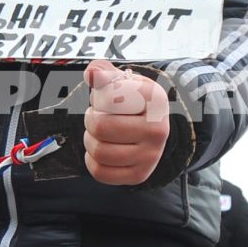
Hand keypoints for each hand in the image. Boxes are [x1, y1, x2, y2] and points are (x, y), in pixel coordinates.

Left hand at [82, 60, 169, 184]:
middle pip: (100, 127)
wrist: (152, 125)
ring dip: (89, 140)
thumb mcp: (122, 81)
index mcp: (155, 100)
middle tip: (96, 116)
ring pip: (99, 151)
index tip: (107, 97)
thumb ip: (103, 71)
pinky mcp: (140, 175)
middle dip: (90, 119)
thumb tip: (93, 73)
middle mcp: (158, 130)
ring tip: (97, 132)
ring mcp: (151, 156)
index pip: (109, 98)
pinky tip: (99, 149)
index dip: (98, 98)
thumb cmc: (132, 100)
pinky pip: (101, 172)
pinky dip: (91, 161)